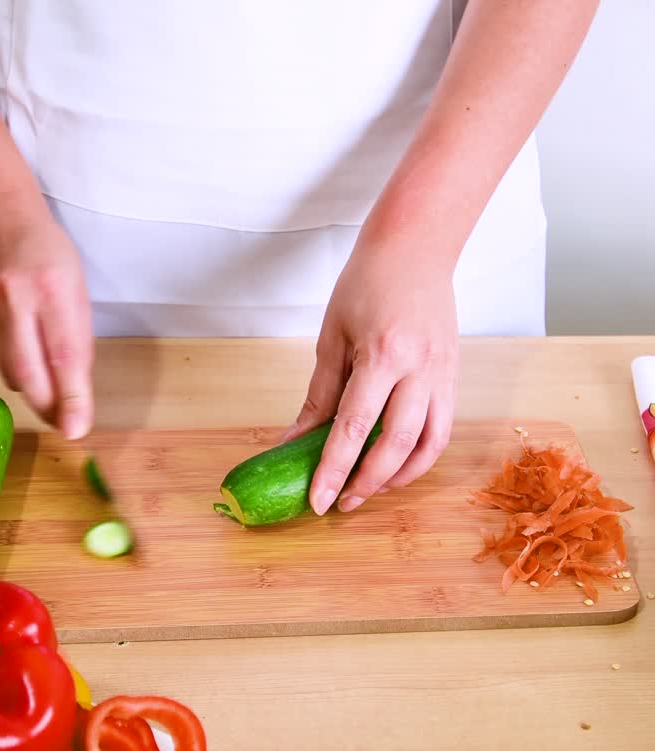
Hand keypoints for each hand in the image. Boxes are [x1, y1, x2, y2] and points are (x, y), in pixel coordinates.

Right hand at [0, 200, 92, 439]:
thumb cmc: (47, 253)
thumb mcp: (78, 287)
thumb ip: (78, 337)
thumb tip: (77, 389)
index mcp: (53, 289)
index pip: (65, 356)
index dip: (72, 398)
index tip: (78, 427)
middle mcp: (16, 302)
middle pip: (30, 375)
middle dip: (50, 409)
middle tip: (66, 424)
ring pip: (12, 374)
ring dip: (35, 389)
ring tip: (51, 384)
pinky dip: (17, 368)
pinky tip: (26, 351)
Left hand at [286, 231, 458, 514]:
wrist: (417, 247)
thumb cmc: (367, 283)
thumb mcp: (332, 336)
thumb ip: (319, 394)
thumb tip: (296, 440)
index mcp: (383, 355)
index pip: (354, 427)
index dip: (334, 469)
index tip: (319, 500)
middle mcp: (419, 369)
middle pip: (396, 445)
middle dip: (366, 482)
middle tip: (341, 503)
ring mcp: (443, 375)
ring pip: (428, 445)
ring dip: (399, 477)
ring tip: (369, 490)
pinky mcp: (454, 377)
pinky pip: (442, 430)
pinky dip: (421, 457)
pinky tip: (397, 466)